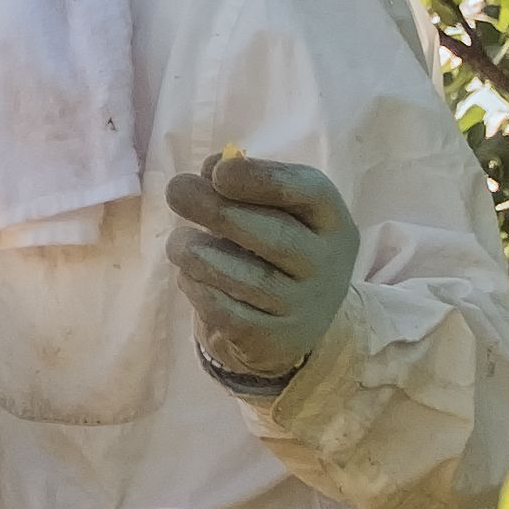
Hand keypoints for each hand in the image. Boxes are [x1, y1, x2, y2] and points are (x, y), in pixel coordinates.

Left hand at [166, 156, 355, 399]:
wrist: (294, 323)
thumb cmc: (277, 248)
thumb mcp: (275, 211)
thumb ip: (244, 184)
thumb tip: (210, 168)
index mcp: (332, 221)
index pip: (311, 192)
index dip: (262, 178)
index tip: (218, 172)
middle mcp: (328, 265)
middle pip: (273, 235)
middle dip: (216, 209)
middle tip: (175, 191)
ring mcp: (304, 306)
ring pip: (245, 278)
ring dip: (196, 252)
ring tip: (177, 242)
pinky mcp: (275, 340)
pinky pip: (227, 311)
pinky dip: (197, 288)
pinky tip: (188, 275)